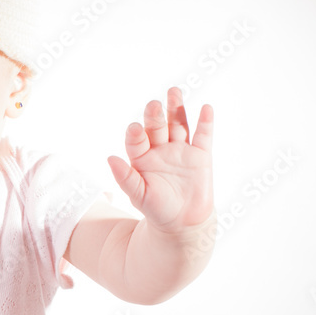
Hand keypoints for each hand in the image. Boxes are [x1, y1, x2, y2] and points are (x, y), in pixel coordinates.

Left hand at [107, 87, 213, 232]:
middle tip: (154, 105)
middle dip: (155, 115)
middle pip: (157, 126)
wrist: (183, 223)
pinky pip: (203, 135)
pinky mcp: (201, 155)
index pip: (136, 140)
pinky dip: (205, 122)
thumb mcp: (139, 196)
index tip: (135, 128)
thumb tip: (109, 158)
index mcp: (141, 157)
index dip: (135, 134)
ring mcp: (181, 150)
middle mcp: (160, 149)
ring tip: (174, 91)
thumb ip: (125, 178)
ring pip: (178, 124)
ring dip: (176, 108)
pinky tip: (206, 108)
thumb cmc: (157, 209)